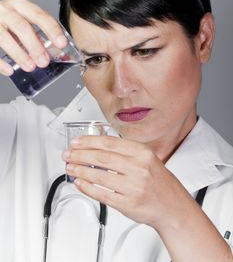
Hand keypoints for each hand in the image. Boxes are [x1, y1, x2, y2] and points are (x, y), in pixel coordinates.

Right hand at [0, 0, 66, 75]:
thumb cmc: (8, 22)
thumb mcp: (24, 22)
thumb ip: (38, 35)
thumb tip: (59, 54)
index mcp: (20, 5)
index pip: (40, 15)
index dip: (52, 29)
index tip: (61, 43)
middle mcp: (5, 10)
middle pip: (21, 26)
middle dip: (34, 45)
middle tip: (44, 61)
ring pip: (3, 37)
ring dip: (18, 53)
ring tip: (30, 67)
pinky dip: (0, 62)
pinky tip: (9, 70)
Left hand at [62, 136, 232, 260]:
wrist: (172, 206)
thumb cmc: (158, 182)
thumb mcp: (147, 159)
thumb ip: (125, 152)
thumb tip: (97, 147)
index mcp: (142, 153)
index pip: (110, 143)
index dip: (89, 141)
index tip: (76, 142)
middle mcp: (138, 168)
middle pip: (102, 158)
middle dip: (81, 155)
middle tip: (68, 154)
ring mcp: (133, 187)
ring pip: (99, 176)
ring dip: (81, 171)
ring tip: (71, 168)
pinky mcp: (128, 204)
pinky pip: (102, 194)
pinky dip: (87, 188)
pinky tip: (80, 183)